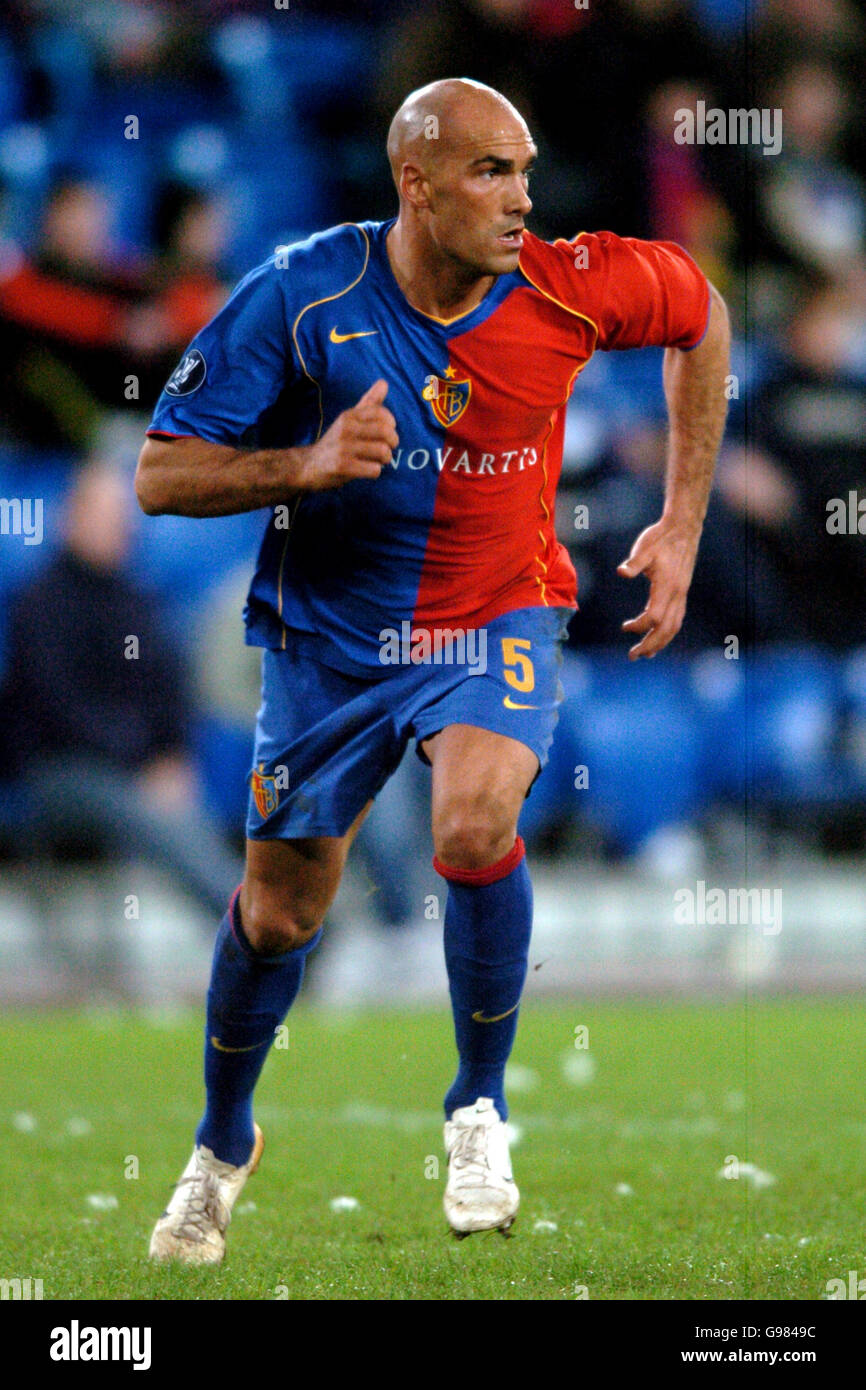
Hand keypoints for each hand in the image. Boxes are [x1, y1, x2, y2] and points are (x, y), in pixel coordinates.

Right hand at [298, 379, 397, 490]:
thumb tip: (384, 382)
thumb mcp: (349, 420)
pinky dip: (375, 471)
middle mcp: (346, 428)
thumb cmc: (336, 442)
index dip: (391, 424)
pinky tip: (367, 470)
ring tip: (378, 461)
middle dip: (392, 443)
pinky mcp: (342, 467)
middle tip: (385, 449)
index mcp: (349, 416)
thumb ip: (368, 402)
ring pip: (382, 451)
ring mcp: (343, 448)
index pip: (381, 413)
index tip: (386, 432)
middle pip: (386, 432)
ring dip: (385, 459)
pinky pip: (373, 469)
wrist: (309, 466)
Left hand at [617, 516, 700, 659]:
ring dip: (660, 642)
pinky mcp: (682, 592)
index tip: (625, 627)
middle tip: (633, 656)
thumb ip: (634, 563)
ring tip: (646, 654)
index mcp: (667, 586)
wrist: (683, 527)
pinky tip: (657, 636)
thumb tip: (621, 572)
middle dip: (650, 645)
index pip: (655, 617)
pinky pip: (677, 619)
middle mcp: (678, 594)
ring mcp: (682, 594)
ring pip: (674, 626)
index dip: (640, 626)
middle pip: (666, 629)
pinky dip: (667, 632)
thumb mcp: (645, 547)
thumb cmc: (660, 537)